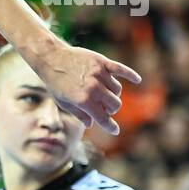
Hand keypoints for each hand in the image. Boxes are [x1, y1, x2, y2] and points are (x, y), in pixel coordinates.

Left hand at [26, 42, 140, 135]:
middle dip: (111, 109)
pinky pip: (121, 69)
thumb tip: (91, 124)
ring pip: (117, 90)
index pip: (103, 118)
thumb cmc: (55, 82)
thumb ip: (79, 114)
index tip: (115, 131)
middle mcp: (93, 88)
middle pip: (115, 104)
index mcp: (84, 101)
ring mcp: (99, 74)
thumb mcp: (63, 102)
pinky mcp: (102, 62)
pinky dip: (131, 75)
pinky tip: (137, 80)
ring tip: (103, 93)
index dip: (110, 126)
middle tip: (104, 108)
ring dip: (113, 94)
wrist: (51, 58)